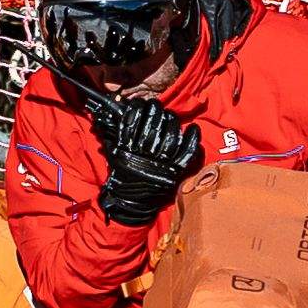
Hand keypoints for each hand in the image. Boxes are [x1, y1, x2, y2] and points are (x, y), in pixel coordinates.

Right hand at [94, 96, 202, 226]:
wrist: (130, 203)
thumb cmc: (121, 177)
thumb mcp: (115, 155)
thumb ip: (115, 137)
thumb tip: (114, 116)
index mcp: (127, 151)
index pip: (134, 122)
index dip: (139, 109)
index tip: (141, 104)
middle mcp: (144, 157)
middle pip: (155, 126)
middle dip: (157, 112)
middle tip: (157, 108)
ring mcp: (161, 165)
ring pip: (170, 136)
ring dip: (172, 121)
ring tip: (170, 117)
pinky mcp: (174, 172)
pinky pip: (186, 153)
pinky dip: (192, 139)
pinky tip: (194, 128)